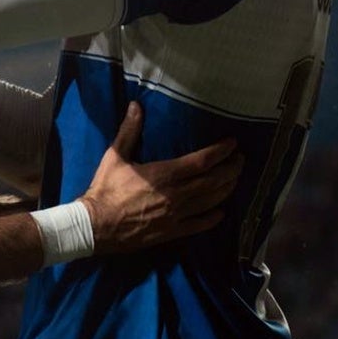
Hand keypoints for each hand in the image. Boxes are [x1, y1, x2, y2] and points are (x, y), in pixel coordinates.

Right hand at [79, 103, 241, 253]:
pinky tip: (221, 211)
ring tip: (236, 179)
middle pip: (214, 180)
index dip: (221, 151)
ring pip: (212, 201)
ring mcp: (177, 215)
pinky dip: (214, 217)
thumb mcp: (115, 156)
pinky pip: (201, 224)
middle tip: (240, 159)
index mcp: (164, 174)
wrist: (97, 226)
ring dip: (227, 188)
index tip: (232, 143)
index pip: (202, 161)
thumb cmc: (106, 189)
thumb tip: (136, 106)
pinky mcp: (173, 231)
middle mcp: (177, 194)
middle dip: (231, 168)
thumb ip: (129, 131)